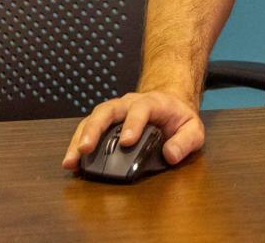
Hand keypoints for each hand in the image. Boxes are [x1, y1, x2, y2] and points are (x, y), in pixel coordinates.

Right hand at [61, 91, 205, 170]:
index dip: (133, 123)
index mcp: (153, 103)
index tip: (127, 141)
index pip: (142, 108)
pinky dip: (77, 144)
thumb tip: (171, 155)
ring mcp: (115, 112)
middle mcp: (129, 104)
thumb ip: (186, 141)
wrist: (169, 103)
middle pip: (108, 110)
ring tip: (71, 160)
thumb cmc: (179, 118)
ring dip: (80, 138)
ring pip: (93, 118)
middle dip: (95, 129)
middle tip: (86, 148)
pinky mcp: (105, 123)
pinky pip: (87, 129)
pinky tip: (71, 162)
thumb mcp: (193, 128)